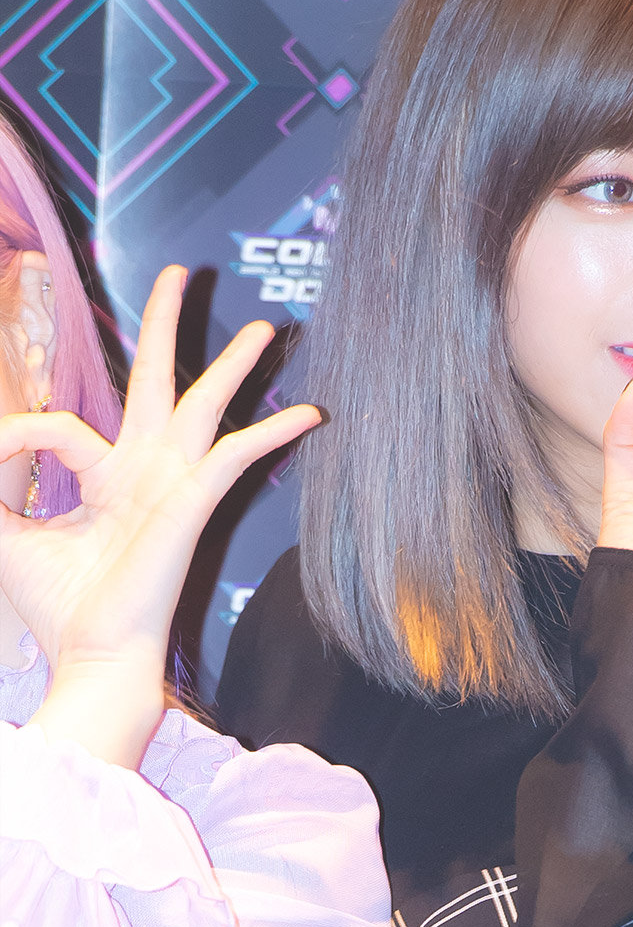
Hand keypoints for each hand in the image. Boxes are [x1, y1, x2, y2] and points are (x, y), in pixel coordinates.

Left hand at [0, 266, 319, 760]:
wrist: (91, 654)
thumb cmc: (54, 605)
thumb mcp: (3, 530)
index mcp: (106, 480)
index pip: (66, 428)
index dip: (21, 432)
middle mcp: (145, 474)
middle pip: (156, 381)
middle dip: (166, 324)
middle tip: (179, 271)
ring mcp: (174, 485)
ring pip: (206, 406)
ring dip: (233, 364)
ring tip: (266, 327)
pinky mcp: (194, 503)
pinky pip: (234, 454)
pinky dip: (270, 432)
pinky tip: (308, 414)